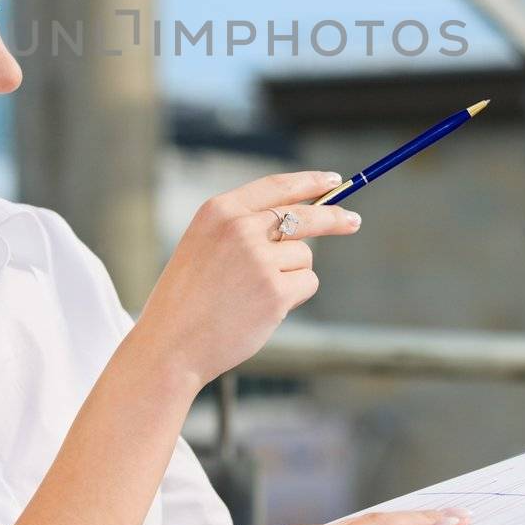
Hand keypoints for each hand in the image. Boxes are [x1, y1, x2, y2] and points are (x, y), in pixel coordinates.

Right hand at [133, 171, 362, 387]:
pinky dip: (294, 296)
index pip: (276, 187)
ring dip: (292, 274)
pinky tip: (262, 309)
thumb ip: (244, 226)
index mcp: (219, 211)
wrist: (171, 344)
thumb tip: (301, 219)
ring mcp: (259, 260)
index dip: (309, 182)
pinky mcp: (276, 292)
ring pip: (304, 257)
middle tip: (353, 221)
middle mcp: (240, 229)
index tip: (333, 180)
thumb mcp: (204, 245)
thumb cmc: (187, 298)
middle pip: (304, 215)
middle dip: (334, 218)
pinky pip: (306, 283)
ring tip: (254, 295)